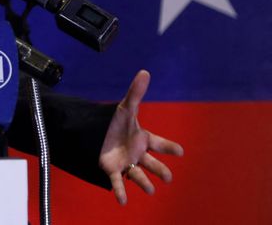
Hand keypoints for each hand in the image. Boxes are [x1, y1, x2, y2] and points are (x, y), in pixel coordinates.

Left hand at [98, 69, 184, 204]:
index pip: (160, 143)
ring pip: (138, 176)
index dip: (169, 147)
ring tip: (150, 190)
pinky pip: (117, 183)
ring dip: (144, 183)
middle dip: (161, 170)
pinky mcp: (111, 170)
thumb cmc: (112, 123)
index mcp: (142, 139)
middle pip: (153, 163)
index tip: (180, 151)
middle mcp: (137, 153)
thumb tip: (144, 71)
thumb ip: (135, 92)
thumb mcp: (124, 108)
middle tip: (168, 177)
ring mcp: (126, 163)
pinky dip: (120, 192)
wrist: (91, 133)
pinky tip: (123, 201)